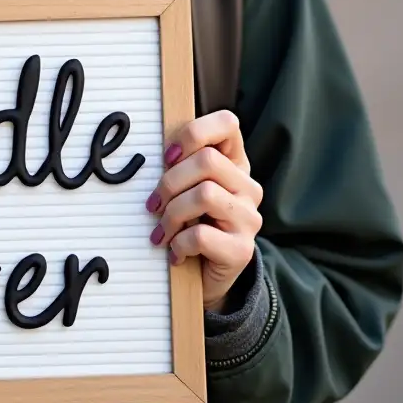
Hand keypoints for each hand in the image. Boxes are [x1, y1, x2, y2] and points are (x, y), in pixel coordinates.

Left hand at [146, 110, 262, 310]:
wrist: (207, 278)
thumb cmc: (192, 224)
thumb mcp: (186, 190)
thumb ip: (181, 167)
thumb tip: (158, 154)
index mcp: (234, 163)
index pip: (227, 124)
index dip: (194, 132)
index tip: (169, 156)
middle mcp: (248, 187)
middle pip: (207, 161)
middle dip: (170, 182)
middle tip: (154, 204)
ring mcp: (249, 218)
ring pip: (204, 195)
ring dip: (172, 214)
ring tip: (163, 231)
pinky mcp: (242, 250)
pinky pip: (201, 235)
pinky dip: (179, 243)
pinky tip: (176, 251)